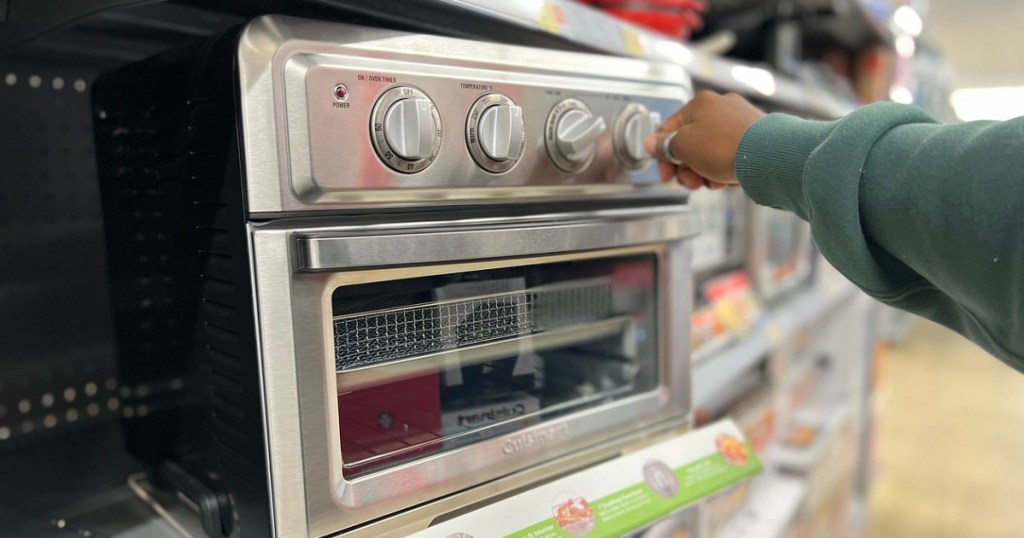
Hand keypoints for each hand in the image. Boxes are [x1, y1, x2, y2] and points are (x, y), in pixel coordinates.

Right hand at [644, 90, 764, 189]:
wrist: (769, 156)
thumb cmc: (726, 147)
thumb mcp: (684, 147)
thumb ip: (665, 145)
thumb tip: (651, 143)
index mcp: (700, 103)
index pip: (669, 129)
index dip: (663, 156)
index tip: (665, 176)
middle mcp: (721, 107)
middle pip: (691, 142)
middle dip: (687, 168)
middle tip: (691, 183)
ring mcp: (740, 121)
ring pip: (710, 150)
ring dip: (705, 171)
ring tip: (712, 183)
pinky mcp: (755, 136)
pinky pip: (730, 154)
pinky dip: (724, 169)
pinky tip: (727, 180)